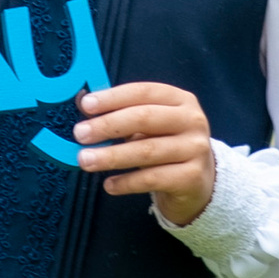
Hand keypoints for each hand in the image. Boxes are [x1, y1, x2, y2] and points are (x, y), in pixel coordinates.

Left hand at [70, 82, 216, 225]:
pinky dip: (127, 182)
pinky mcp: (192, 177)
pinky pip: (152, 178)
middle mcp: (192, 120)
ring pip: (146, 150)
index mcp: (180, 100)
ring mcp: (195, 149)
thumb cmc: (165, 147)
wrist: (198, 183)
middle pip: (144, 118)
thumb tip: (83, 104)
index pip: (143, 92)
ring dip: (111, 156)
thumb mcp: (149, 127)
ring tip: (85, 160)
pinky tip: (109, 185)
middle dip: (108, 125)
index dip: (113, 97)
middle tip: (80, 135)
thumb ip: (121, 114)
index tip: (85, 106)